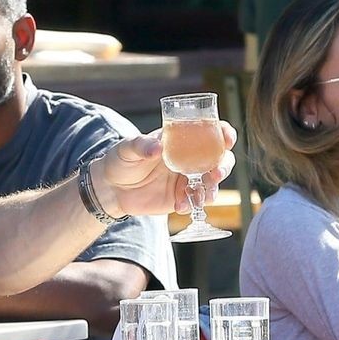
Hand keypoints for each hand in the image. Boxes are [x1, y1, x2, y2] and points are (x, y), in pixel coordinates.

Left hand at [94, 125, 235, 217]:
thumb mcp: (127, 148)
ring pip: (212, 184)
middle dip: (224, 166)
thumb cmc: (120, 160)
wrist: (111, 189)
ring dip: (213, 189)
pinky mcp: (181, 198)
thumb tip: (158, 147)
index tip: (227, 138)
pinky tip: (179, 207)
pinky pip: (196, 202)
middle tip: (216, 173)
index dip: (223, 133)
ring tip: (203, 195)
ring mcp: (187, 179)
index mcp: (180, 140)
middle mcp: (189, 159)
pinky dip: (193, 205)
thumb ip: (141, 145)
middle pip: (219, 159)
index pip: (209, 132)